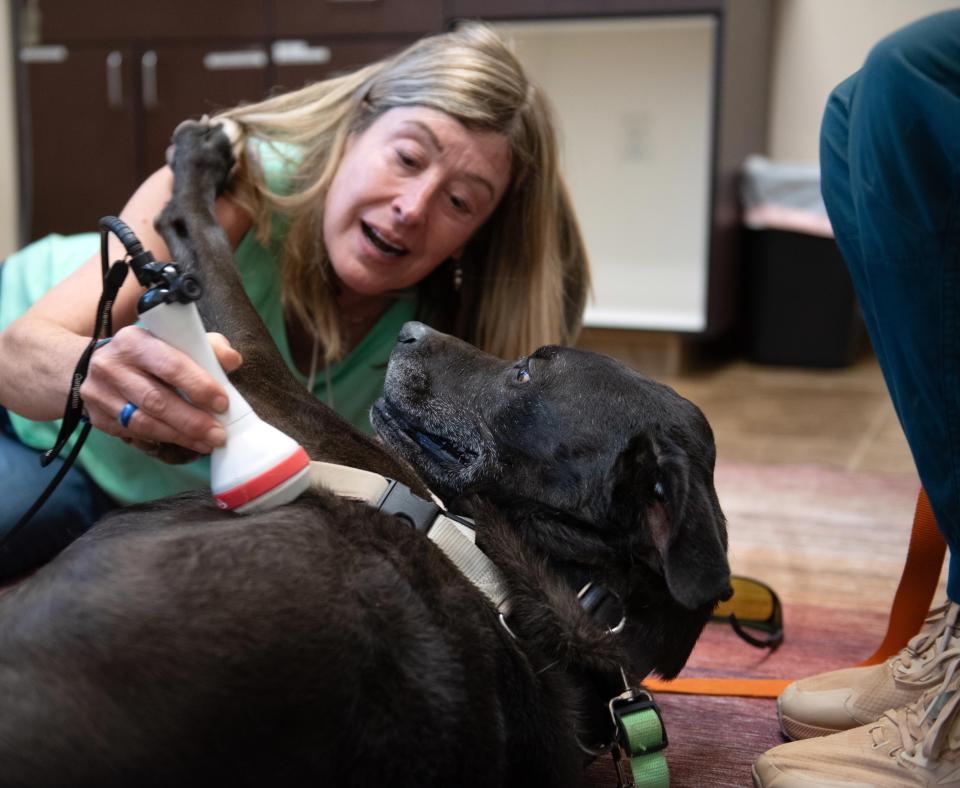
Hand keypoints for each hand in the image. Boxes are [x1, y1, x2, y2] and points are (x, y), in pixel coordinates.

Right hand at [79, 326, 242, 460]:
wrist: (97, 364)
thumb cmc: (150, 353)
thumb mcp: (176, 340)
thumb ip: (207, 348)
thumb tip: (232, 361)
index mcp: (134, 341)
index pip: (170, 366)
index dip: (199, 387)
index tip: (222, 403)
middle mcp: (111, 366)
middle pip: (157, 400)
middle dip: (192, 421)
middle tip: (219, 434)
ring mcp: (100, 394)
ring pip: (144, 423)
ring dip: (180, 437)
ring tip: (207, 443)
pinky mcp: (97, 418)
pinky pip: (133, 435)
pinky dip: (162, 441)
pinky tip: (184, 443)